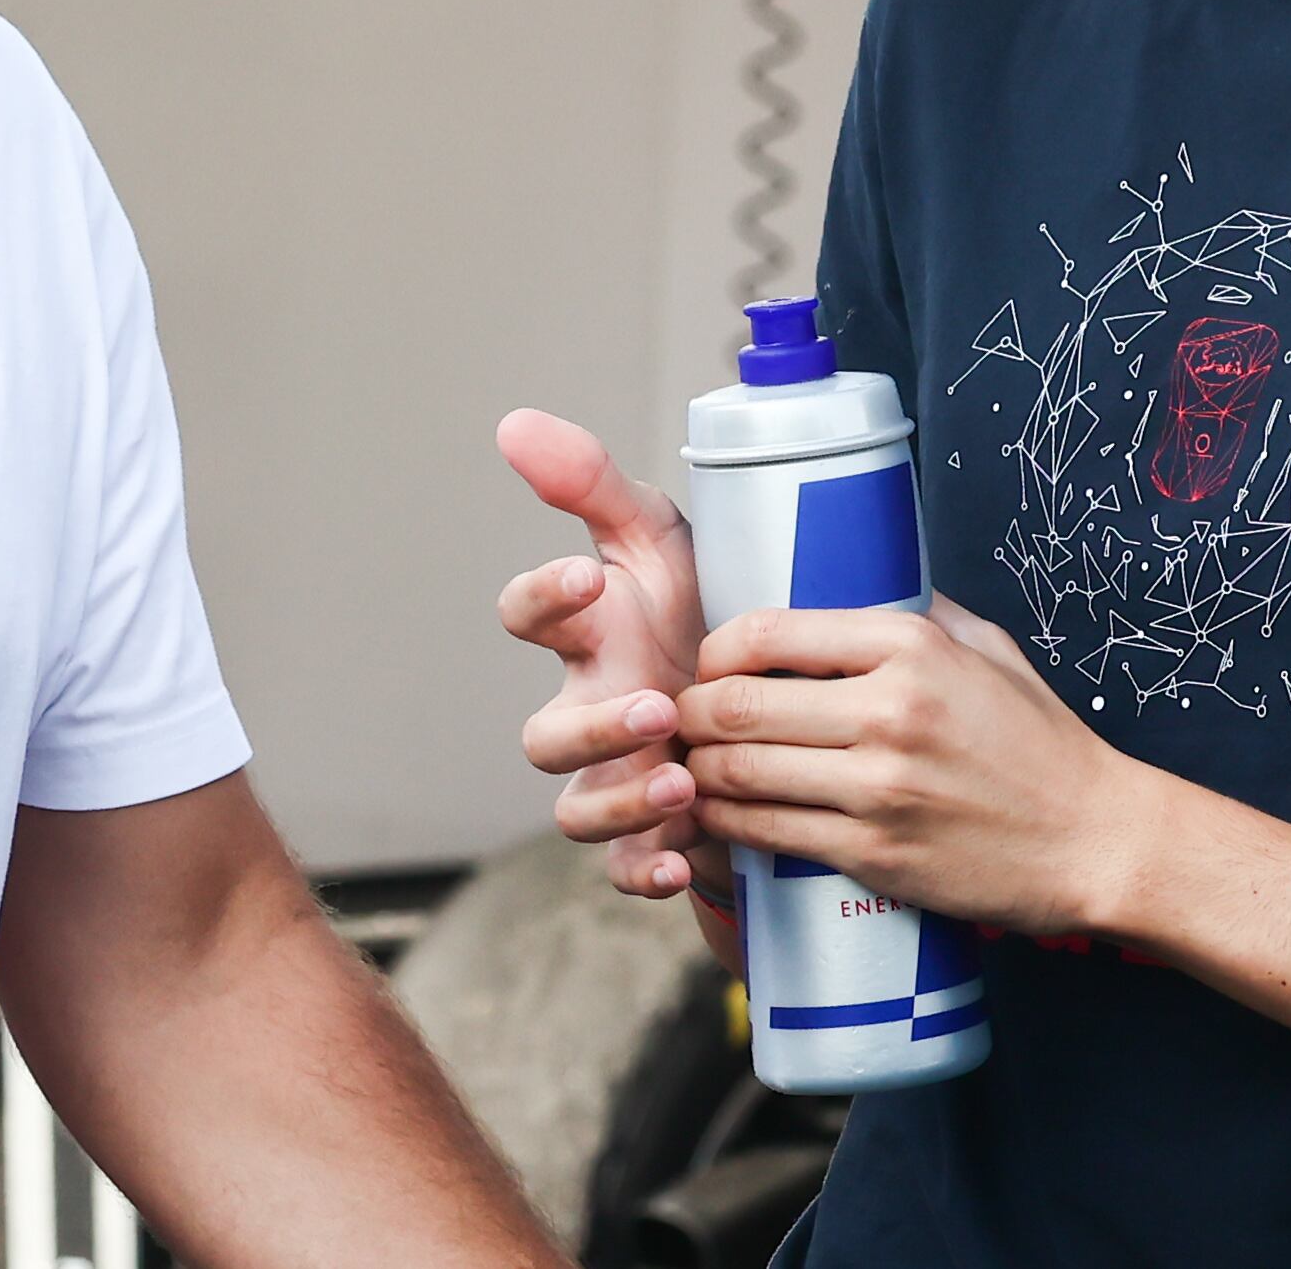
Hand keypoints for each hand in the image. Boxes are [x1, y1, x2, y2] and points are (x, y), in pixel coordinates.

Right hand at [493, 409, 724, 903]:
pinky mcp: (651, 830)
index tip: (587, 579)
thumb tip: (514, 422)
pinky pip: (624, 866)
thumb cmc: (701, 603)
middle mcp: (588, 709)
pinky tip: (682, 859)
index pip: (529, 614)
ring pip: (577, 808)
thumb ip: (591, 482)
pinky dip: (644, 868)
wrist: (776, 693)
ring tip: (685, 780)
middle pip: (544, 736)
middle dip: (594, 725)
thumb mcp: (658, 536)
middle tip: (657, 704)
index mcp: (587, 633)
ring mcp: (614, 775)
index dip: (544, 597)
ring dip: (623, 797)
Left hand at [675, 596, 1161, 936]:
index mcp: (910, 646)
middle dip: (691, 713)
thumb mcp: (988, 649)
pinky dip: (724, 824)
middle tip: (681, 720)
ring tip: (688, 767)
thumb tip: (851, 576)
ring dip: (695, 771)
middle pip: (739, 705)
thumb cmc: (1041, 743)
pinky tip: (714, 816)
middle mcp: (890, 711)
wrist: (1098, 841)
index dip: (716, 650)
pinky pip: (768, 833)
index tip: (710, 666)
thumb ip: (918, 611)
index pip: (769, 631)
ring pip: (740, 773)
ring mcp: (880, 787)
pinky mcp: (875, 853)